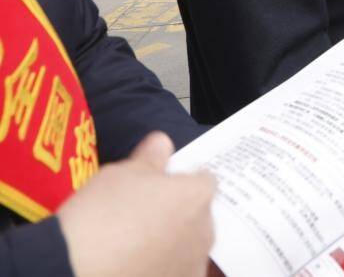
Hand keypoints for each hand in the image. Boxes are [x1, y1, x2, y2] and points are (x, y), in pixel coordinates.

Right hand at [59, 132, 215, 276]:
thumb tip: (163, 142)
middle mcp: (205, 230)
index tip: (159, 188)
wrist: (76, 267)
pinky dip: (165, 268)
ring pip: (189, 246)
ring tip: (136, 245)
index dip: (181, 181)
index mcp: (197, 195)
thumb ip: (150, 157)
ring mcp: (194, 263)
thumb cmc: (101, 213)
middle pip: (199, 214)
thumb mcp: (120, 173)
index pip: (203, 180)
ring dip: (173, 243)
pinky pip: (179, 270)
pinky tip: (137, 265)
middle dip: (179, 213)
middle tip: (144, 217)